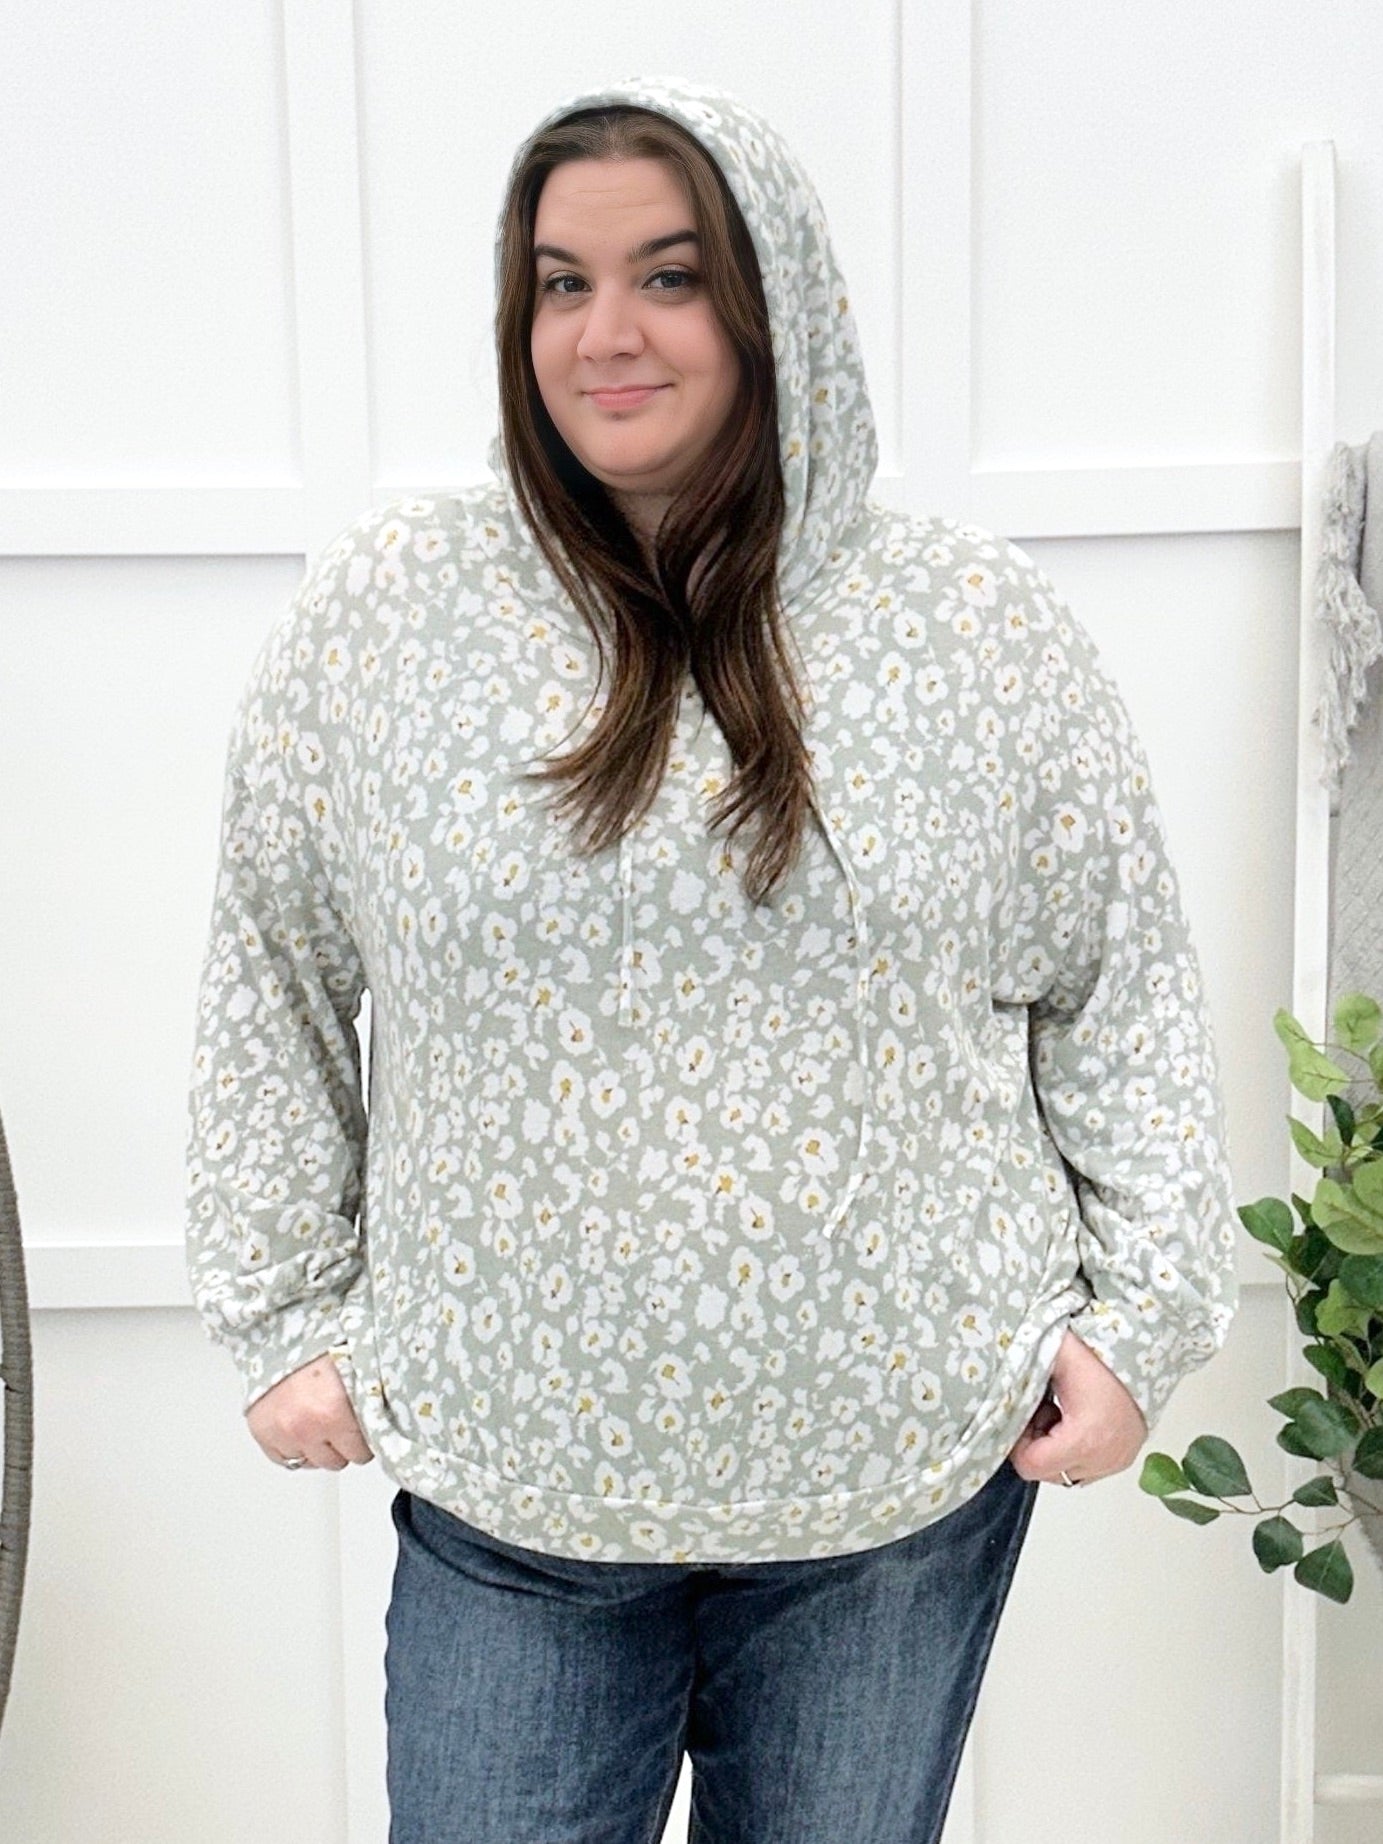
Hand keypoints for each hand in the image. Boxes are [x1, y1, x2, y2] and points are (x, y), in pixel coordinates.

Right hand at [245, 1352, 373, 1471]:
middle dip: (342, 1444)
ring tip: (320, 1420)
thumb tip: (384, 1426)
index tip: (365, 1429)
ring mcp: (281, 1432)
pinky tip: (301, 1428)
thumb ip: (366, 1406)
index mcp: (334, 1411)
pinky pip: (283, 1460)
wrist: (283, 1328)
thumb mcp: (356, 1372)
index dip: (365, 1440)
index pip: (361, 1452)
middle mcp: (306, 1427)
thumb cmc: (322, 1344)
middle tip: (342, 1422)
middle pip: (336, 1461)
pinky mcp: (262, 1432)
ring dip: (318, 1446)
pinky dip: (293, 1448)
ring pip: (311, 1462)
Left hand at [1008, 1328, 1147, 1485]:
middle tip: (1042, 1410)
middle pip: (1046, 1473)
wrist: (1145, 1351)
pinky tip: (1075, 1421)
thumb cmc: (1098, 1354)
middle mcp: (1103, 1458)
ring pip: (1064, 1473)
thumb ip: (1022, 1372)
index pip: (1031, 1465)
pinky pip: (1084, 1468)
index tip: (1023, 1416)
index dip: (1018, 1442)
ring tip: (1059, 1414)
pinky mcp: (1123, 1459)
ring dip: (1055, 1449)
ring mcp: (1115, 1462)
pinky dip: (1073, 1451)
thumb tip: (992, 1382)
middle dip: (1036, 1444)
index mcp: (1084, 1438)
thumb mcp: (1054, 1355)